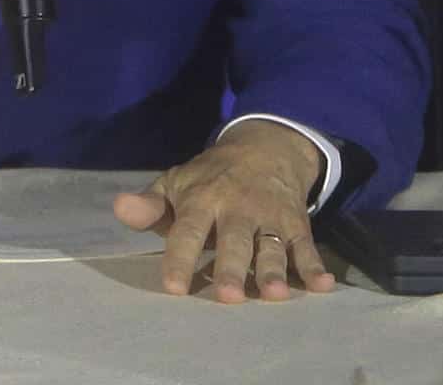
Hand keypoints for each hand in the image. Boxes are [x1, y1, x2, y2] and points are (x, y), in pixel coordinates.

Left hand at [112, 121, 331, 302]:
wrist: (269, 145)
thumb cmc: (212, 177)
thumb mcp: (178, 183)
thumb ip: (150, 205)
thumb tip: (120, 208)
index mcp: (203, 199)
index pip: (188, 230)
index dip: (180, 258)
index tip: (174, 287)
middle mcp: (238, 208)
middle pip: (235, 242)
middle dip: (233, 269)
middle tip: (229, 297)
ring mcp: (270, 216)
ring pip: (271, 247)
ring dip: (273, 270)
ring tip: (274, 295)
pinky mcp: (296, 223)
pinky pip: (306, 245)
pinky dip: (314, 265)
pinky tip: (322, 284)